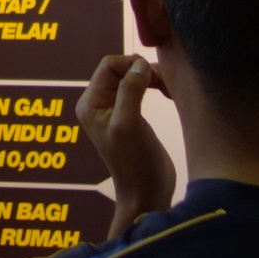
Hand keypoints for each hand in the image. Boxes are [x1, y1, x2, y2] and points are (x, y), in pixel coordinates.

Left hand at [75, 53, 175, 232]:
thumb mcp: (129, 124)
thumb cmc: (135, 162)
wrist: (147, 192)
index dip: (132, 65)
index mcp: (91, 103)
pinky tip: (166, 93)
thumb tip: (140, 64)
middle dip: (143, 70)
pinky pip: (141, 88)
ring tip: (167, 88)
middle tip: (164, 84)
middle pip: (121, 68)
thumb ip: (130, 91)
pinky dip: (154, 86)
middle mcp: (100, 104)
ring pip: (133, 77)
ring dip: (151, 77)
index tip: (153, 78)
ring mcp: (115, 109)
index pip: (109, 64)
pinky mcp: (132, 115)